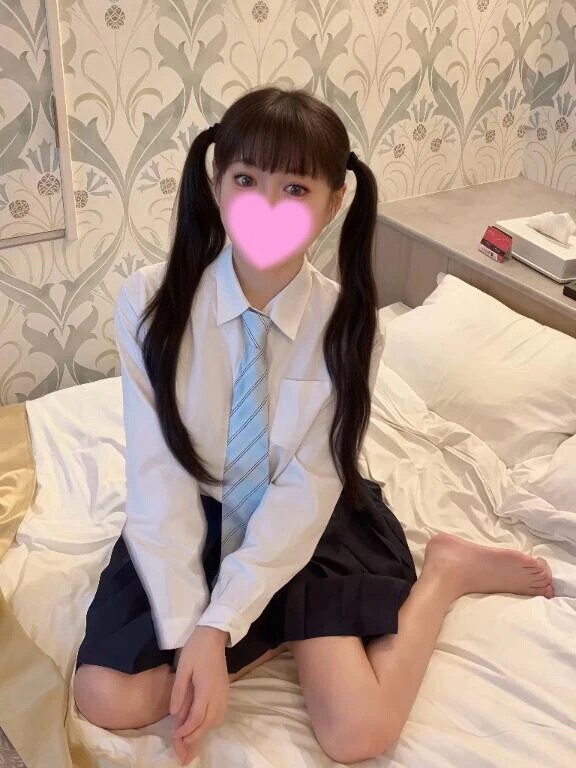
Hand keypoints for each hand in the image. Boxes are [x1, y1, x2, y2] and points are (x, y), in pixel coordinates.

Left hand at [170, 626, 229, 764]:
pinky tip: (202, 722)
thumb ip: (179, 691)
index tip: (175, 736)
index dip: (186, 730)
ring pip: (216, 719)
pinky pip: (220, 712)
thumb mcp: (183, 667)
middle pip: (208, 723)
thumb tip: (174, 714)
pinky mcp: (225, 690)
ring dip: (204, 730)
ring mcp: (224, 692)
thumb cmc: (196, 649)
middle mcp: (218, 694)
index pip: (197, 717)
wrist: (213, 634)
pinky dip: (211, 722)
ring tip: (190, 735)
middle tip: (182, 746)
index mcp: (206, 688)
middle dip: (195, 736)